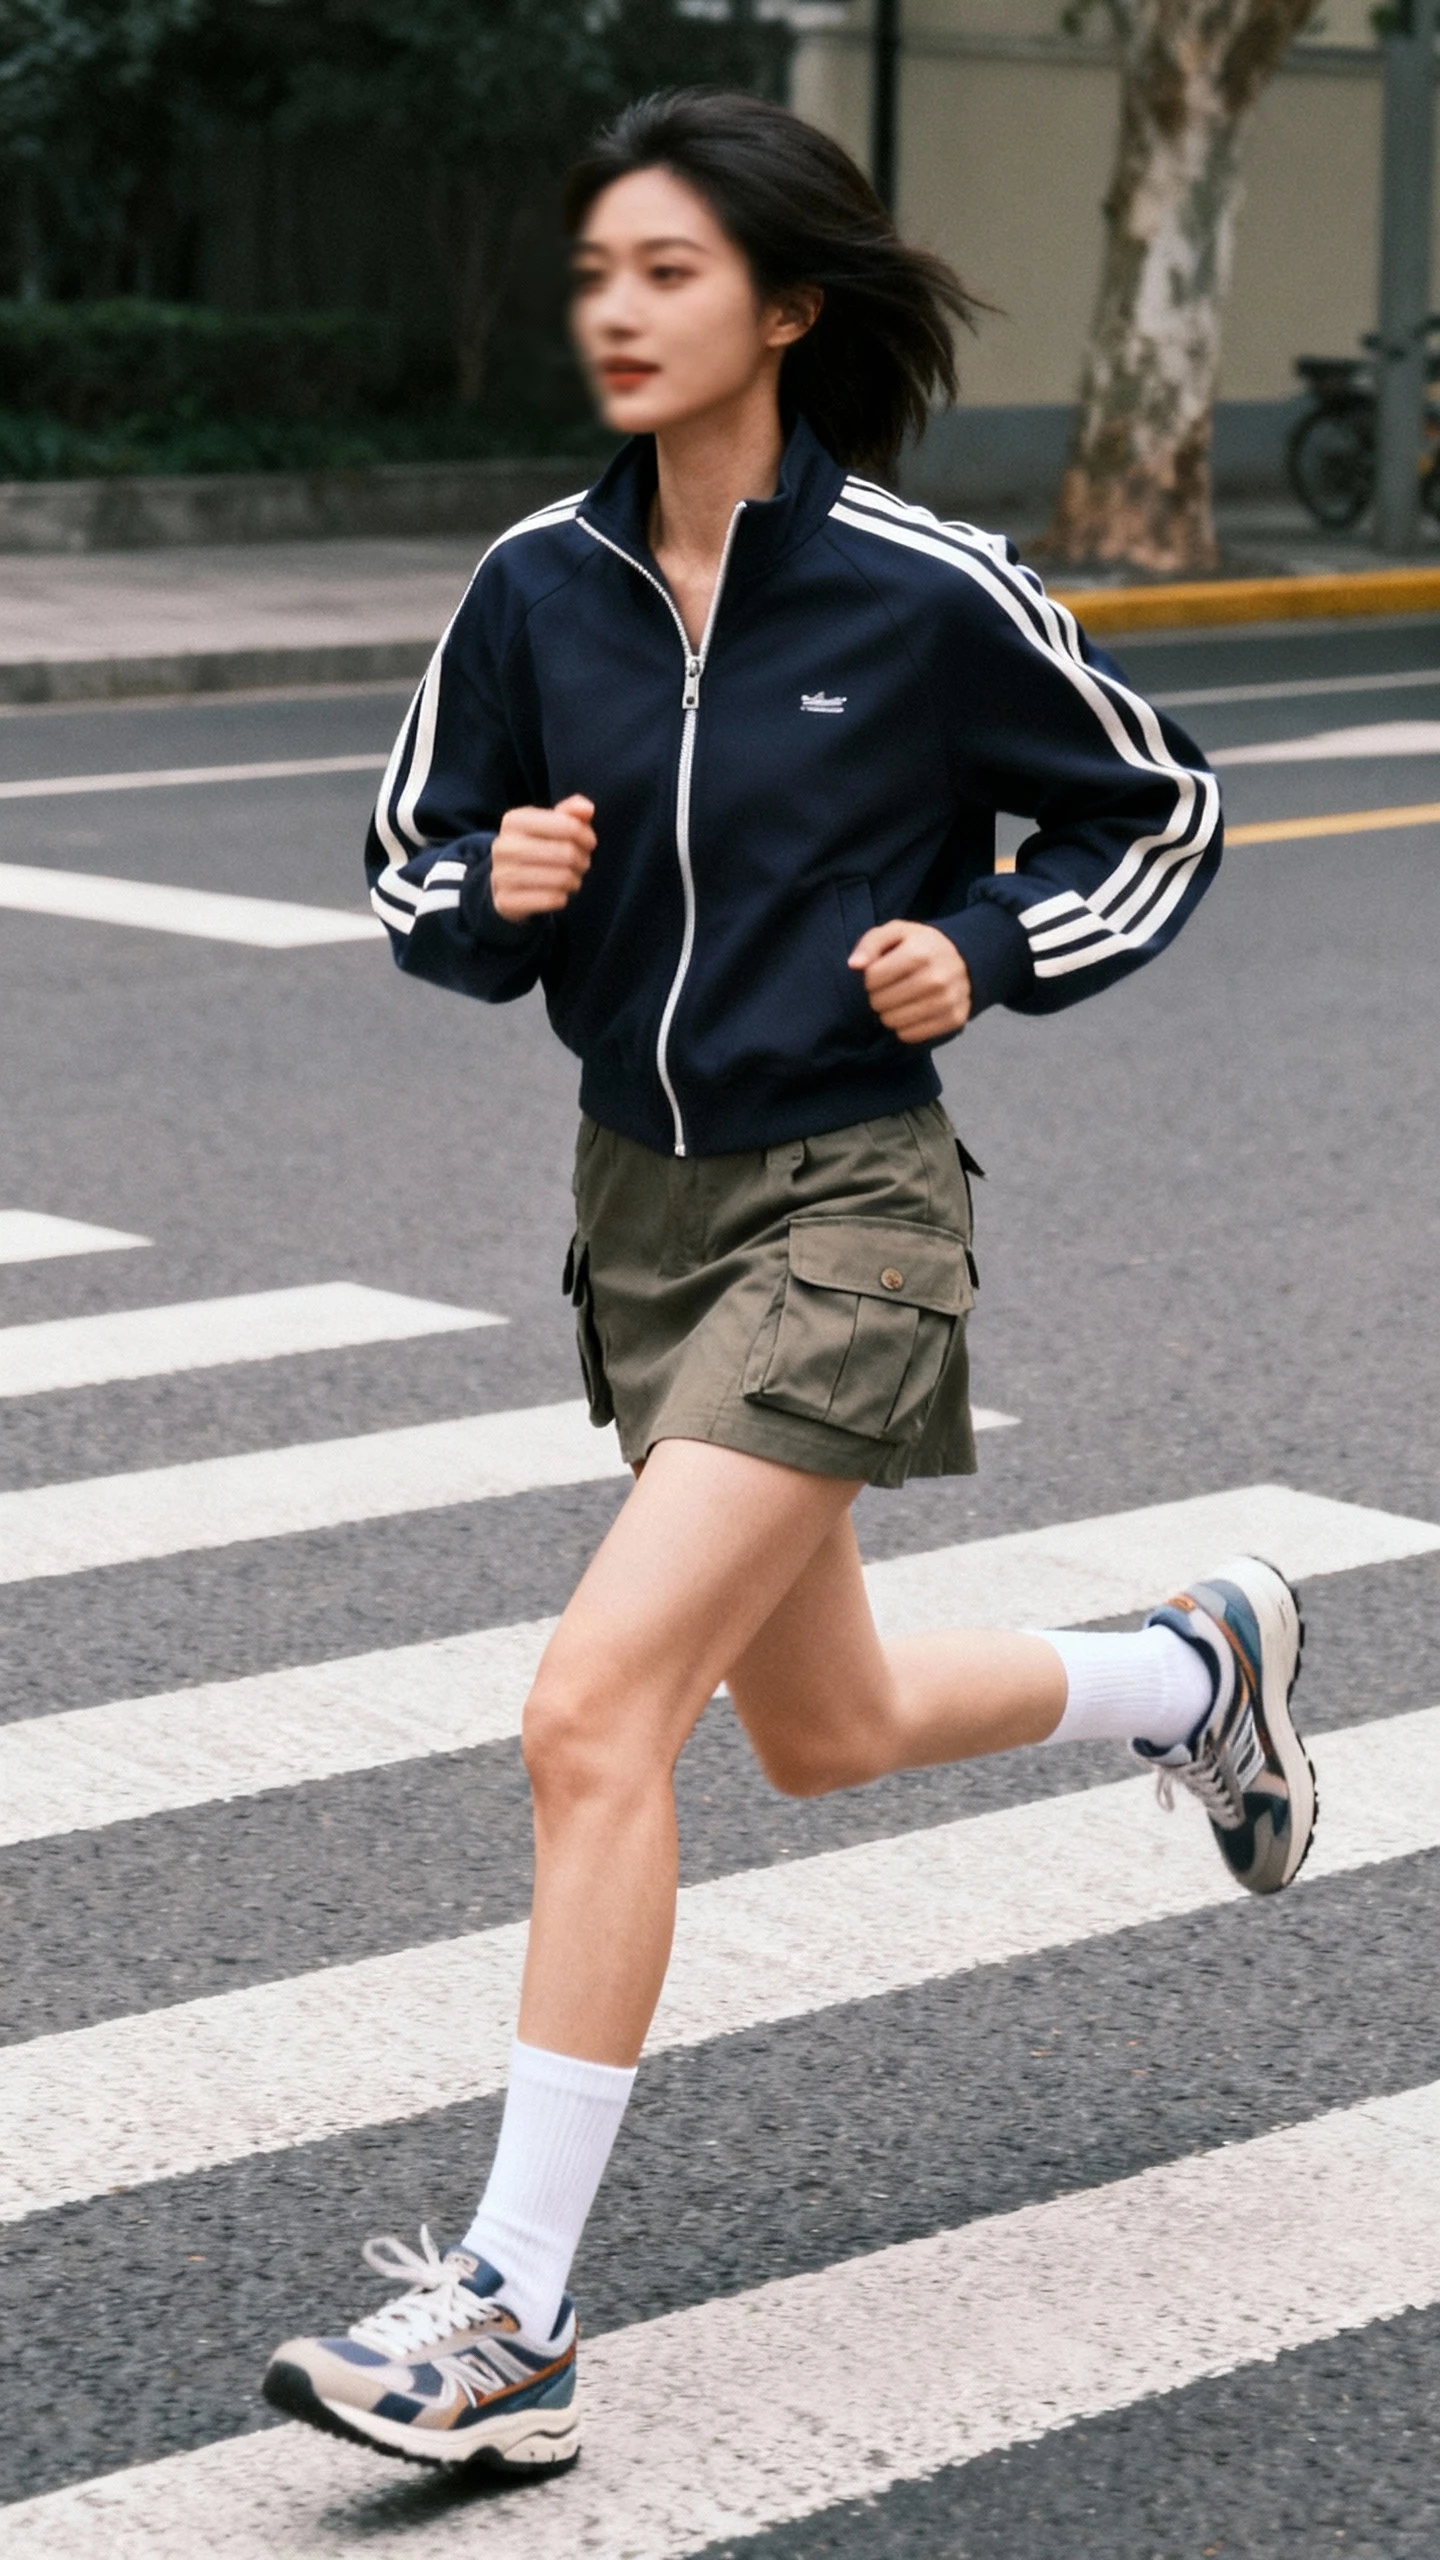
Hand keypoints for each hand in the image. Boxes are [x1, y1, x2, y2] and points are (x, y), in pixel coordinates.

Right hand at [490, 794, 594, 920]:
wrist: (505, 883)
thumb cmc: (536, 848)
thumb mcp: (550, 824)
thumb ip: (571, 812)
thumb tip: (587, 809)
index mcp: (514, 821)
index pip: (568, 825)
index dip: (586, 835)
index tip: (588, 843)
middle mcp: (504, 846)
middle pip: (567, 853)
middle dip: (582, 860)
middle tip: (581, 863)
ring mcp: (501, 875)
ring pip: (562, 878)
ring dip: (574, 880)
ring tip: (570, 878)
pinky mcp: (506, 901)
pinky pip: (552, 899)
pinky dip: (563, 898)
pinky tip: (558, 893)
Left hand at [849, 919, 971, 1043]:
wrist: (963, 960)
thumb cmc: (921, 946)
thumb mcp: (896, 933)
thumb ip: (870, 944)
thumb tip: (854, 965)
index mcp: (920, 952)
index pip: (872, 978)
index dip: (870, 977)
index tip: (881, 973)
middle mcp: (937, 978)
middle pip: (880, 1002)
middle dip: (878, 996)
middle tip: (889, 989)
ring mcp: (947, 1001)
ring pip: (893, 1021)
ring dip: (888, 1013)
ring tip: (898, 1001)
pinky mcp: (954, 1019)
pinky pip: (910, 1035)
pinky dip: (904, 1027)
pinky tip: (911, 1013)